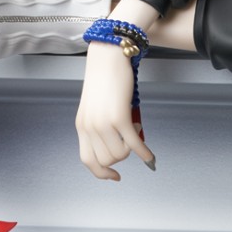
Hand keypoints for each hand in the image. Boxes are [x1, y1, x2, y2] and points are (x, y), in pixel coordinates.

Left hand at [74, 39, 153, 180]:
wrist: (108, 55)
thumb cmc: (105, 78)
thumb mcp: (97, 107)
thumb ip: (102, 127)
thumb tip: (121, 146)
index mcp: (81, 126)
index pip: (88, 160)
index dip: (102, 173)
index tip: (115, 176)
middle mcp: (89, 127)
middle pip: (107, 160)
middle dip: (122, 155)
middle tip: (129, 139)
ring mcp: (103, 123)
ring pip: (120, 154)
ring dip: (131, 148)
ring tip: (134, 126)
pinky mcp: (119, 117)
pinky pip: (133, 145)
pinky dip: (144, 153)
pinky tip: (150, 155)